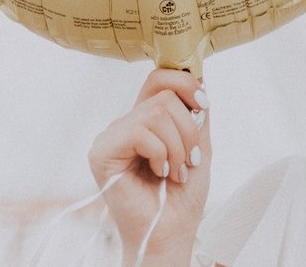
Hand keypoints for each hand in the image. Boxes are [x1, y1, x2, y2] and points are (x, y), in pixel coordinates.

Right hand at [89, 68, 211, 263]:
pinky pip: (140, 132)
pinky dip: (161, 153)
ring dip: (178, 146)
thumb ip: (196, 112)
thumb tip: (199, 76)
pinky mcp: (102, 152)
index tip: (204, 106)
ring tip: (176, 172)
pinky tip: (159, 173)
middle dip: (188, 129)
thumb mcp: (199, 144)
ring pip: (156, 113)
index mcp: (146, 120)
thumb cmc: (183, 194)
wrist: (172, 231)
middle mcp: (125, 124)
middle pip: (163, 96)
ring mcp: (111, 137)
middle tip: (190, 160)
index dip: (185, 83)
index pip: (160, 78)